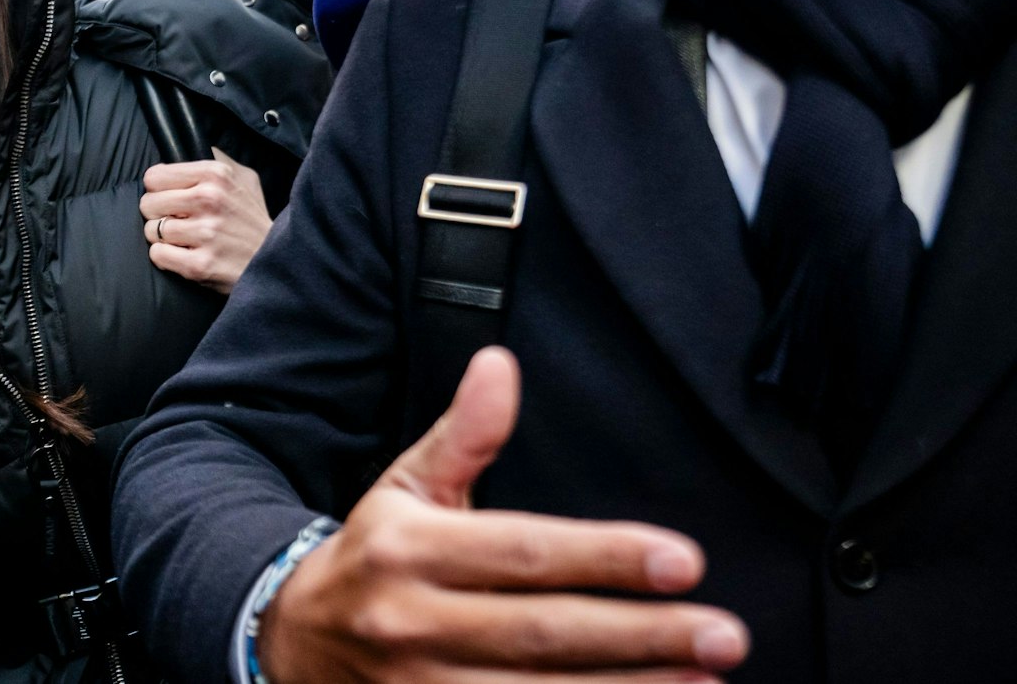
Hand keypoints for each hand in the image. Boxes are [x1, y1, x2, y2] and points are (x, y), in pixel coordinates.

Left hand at [141, 148, 271, 294]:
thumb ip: (214, 160)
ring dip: (164, 238)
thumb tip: (179, 150)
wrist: (276, 260)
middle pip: (147, 204)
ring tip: (185, 239)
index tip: (173, 199)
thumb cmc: (251, 219)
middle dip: (158, 214)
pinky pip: (158, 255)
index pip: (154, 177)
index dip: (159, 190)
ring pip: (151, 230)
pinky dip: (166, 258)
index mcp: (215, 174)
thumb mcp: (243, 177)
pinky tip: (185, 255)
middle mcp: (209, 199)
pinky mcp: (200, 264)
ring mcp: (205, 233)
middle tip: (179, 221)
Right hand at [257, 349, 749, 682]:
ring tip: (705, 677)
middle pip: (543, 633)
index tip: (684, 560)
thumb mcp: (406, 486)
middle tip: (726, 633)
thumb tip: (502, 364)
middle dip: (642, 636)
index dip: (604, 557)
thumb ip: (465, 435)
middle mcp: (411, 621)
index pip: (521, 553)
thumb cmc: (372, 555)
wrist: (290, 641)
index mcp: (408, 548)